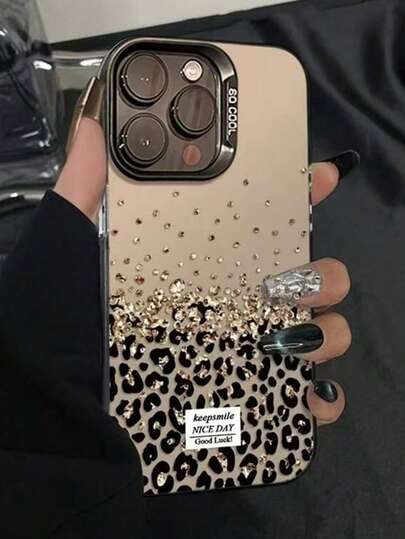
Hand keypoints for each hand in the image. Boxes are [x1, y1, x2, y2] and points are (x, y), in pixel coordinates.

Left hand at [55, 115, 357, 427]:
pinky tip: (311, 394)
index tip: (322, 177)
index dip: (298, 196)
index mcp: (202, 263)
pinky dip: (321, 399)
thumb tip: (95, 126)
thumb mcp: (73, 244)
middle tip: (296, 282)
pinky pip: (302, 398)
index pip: (262, 224)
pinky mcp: (246, 399)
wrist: (58, 396)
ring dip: (325, 332)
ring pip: (315, 334)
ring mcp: (243, 352)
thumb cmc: (64, 315)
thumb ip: (86, 188)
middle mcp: (230, 303)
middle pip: (304, 279)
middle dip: (323, 274)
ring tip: (298, 338)